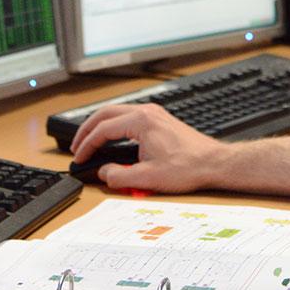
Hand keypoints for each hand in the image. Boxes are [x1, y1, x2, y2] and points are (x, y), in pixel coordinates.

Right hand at [68, 103, 227, 191]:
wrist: (214, 162)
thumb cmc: (188, 167)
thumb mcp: (149, 178)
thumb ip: (120, 176)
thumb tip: (104, 173)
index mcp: (141, 121)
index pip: (103, 129)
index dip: (87, 144)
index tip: (80, 157)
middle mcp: (147, 112)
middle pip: (105, 113)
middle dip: (87, 129)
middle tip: (76, 146)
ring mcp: (154, 113)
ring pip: (117, 112)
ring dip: (100, 125)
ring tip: (90, 141)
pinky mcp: (160, 119)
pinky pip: (128, 116)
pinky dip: (114, 125)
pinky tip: (112, 138)